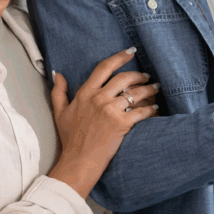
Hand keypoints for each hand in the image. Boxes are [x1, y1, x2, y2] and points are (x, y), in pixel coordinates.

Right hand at [47, 48, 159, 198]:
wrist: (78, 161)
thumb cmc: (70, 139)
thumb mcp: (59, 113)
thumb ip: (58, 92)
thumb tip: (58, 74)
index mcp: (85, 93)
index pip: (104, 67)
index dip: (119, 56)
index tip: (131, 51)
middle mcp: (98, 98)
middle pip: (124, 77)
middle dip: (139, 75)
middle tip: (147, 76)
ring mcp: (110, 111)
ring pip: (136, 93)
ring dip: (149, 89)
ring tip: (155, 89)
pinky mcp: (122, 124)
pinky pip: (142, 111)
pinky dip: (151, 108)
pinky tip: (155, 108)